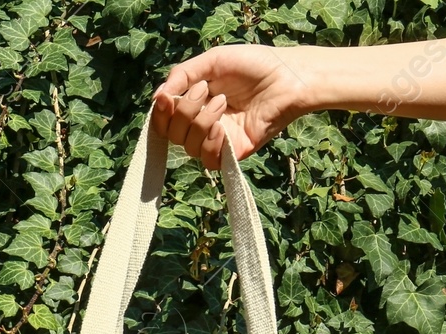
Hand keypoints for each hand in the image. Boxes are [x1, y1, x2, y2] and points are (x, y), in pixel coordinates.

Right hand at [151, 44, 315, 165]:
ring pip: (188, 146)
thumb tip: (158, 97)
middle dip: (183, 111)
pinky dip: (209, 143)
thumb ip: (182, 75)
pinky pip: (208, 160)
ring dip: (201, 121)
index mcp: (195, 103)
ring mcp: (218, 140)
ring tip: (223, 102)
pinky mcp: (234, 153)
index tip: (168, 98)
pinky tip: (221, 127)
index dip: (161, 113)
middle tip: (206, 91)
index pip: (164, 119)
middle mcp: (202, 124)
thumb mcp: (212, 61)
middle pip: (172, 134)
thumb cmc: (255, 65)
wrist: (288, 77)